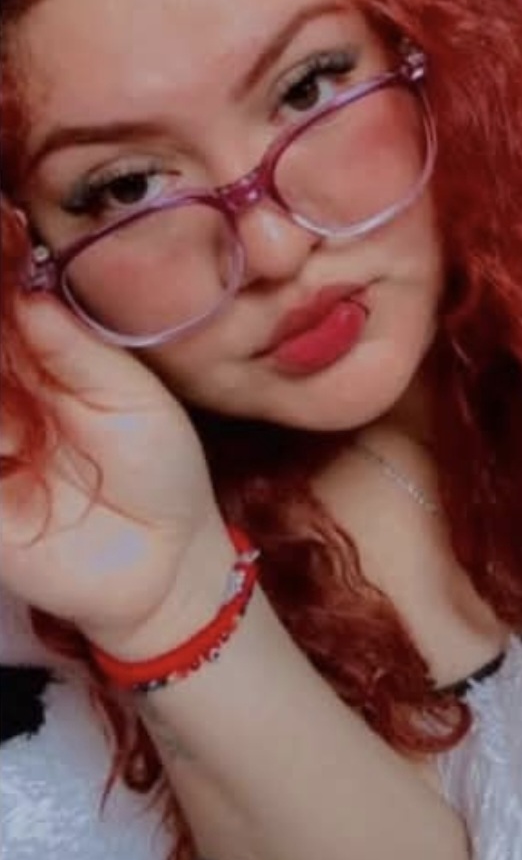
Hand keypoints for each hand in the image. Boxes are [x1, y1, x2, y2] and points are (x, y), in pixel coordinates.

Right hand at [0, 297, 228, 653]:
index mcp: (44, 367)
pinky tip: (3, 443)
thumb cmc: (162, 469)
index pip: (5, 324)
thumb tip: (27, 296)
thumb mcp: (132, 398)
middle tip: (4, 354)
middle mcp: (7, 404)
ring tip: (10, 421)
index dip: (0, 297)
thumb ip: (78, 352)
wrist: (167, 563)